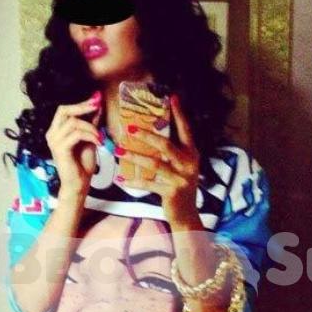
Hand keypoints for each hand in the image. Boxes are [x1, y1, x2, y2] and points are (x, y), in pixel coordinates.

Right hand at [45, 91, 102, 195]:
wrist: (79, 184)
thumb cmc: (82, 164)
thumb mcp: (89, 138)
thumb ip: (91, 123)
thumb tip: (97, 105)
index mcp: (57, 131)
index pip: (64, 110)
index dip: (80, 104)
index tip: (96, 100)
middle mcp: (52, 134)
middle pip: (64, 110)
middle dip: (82, 107)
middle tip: (97, 106)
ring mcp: (54, 142)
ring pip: (73, 122)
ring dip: (91, 127)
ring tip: (100, 137)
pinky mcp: (60, 149)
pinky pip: (76, 134)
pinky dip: (90, 135)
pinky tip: (98, 142)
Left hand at [115, 94, 200, 226]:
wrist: (186, 215)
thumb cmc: (178, 186)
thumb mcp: (180, 166)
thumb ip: (172, 151)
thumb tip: (154, 132)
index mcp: (192, 154)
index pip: (185, 130)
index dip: (179, 114)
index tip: (172, 97)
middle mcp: (189, 164)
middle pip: (166, 145)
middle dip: (147, 135)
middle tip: (129, 127)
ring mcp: (181, 179)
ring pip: (154, 164)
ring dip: (134, 157)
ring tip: (118, 151)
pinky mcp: (171, 193)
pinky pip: (149, 184)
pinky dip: (134, 182)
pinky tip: (121, 180)